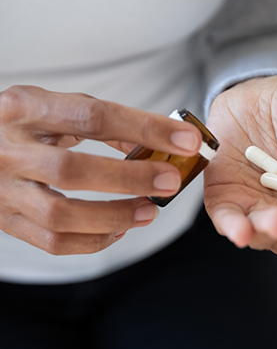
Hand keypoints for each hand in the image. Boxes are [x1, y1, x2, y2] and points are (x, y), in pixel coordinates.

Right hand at [0, 85, 201, 254]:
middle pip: (73, 171)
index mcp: (25, 108)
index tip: (186, 140)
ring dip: (115, 216)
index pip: (94, 117)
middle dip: (131, 178)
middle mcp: (8, 149)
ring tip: (150, 211)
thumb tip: (152, 145)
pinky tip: (119, 230)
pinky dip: (94, 241)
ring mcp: (2, 190)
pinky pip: (53, 242)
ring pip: (61, 216)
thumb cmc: (22, 123)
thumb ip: (100, 120)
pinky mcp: (5, 220)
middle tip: (170, 181)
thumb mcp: (54, 106)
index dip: (145, 129)